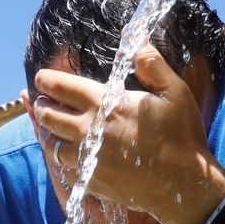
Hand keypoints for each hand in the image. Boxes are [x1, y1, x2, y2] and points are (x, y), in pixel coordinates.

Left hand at [32, 44, 224, 223]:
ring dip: (48, 133)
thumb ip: (151, 63)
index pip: (61, 87)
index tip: (40, 78)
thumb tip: (133, 37)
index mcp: (105, 104)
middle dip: (42, 105)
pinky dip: (61, 158)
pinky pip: (64, 168)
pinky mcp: (90, 181)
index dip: (46, 80)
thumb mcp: (174, 92)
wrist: (183, 186)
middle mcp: (88, 131)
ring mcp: (87, 159)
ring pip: (51, 144)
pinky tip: (68, 153)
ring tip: (52, 127)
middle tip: (42, 101)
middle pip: (48, 115)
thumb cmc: (181, 136)